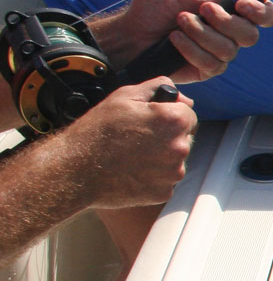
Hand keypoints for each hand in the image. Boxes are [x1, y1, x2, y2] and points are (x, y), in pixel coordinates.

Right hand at [62, 77, 197, 207]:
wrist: (75, 169)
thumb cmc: (97, 131)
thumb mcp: (125, 96)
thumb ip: (159, 87)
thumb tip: (182, 97)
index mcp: (174, 121)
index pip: (188, 115)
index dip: (169, 115)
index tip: (151, 122)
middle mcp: (180, 148)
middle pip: (184, 138)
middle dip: (167, 136)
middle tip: (137, 139)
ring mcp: (173, 173)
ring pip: (175, 160)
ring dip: (161, 157)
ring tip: (131, 155)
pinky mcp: (164, 192)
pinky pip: (165, 180)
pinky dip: (153, 176)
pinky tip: (132, 170)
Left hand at [94, 0, 272, 82]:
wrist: (131, 31)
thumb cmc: (151, 2)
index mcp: (230, 8)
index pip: (265, 15)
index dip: (263, 12)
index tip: (242, 4)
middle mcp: (229, 32)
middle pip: (251, 35)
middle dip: (226, 22)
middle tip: (201, 9)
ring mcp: (219, 53)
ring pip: (229, 50)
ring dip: (203, 34)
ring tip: (179, 22)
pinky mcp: (205, 70)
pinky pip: (211, 64)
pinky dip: (192, 49)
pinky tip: (175, 39)